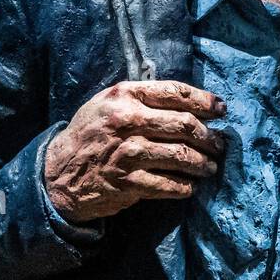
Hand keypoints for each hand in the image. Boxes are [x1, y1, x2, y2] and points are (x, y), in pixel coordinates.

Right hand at [44, 80, 226, 222]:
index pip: (176, 93)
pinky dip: (185, 186)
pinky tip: (190, 185)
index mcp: (125, 96)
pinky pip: (169, 184)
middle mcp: (128, 122)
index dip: (204, 101)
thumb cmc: (90, 133)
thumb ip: (143, 98)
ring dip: (203, 163)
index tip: (221, 109)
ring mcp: (128, 153)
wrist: (58, 172)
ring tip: (210, 166)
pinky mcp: (129, 183)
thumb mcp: (108, 103)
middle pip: (184, 125)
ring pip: (181, 155)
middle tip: (219, 144)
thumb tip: (189, 103)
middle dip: (209, 136)